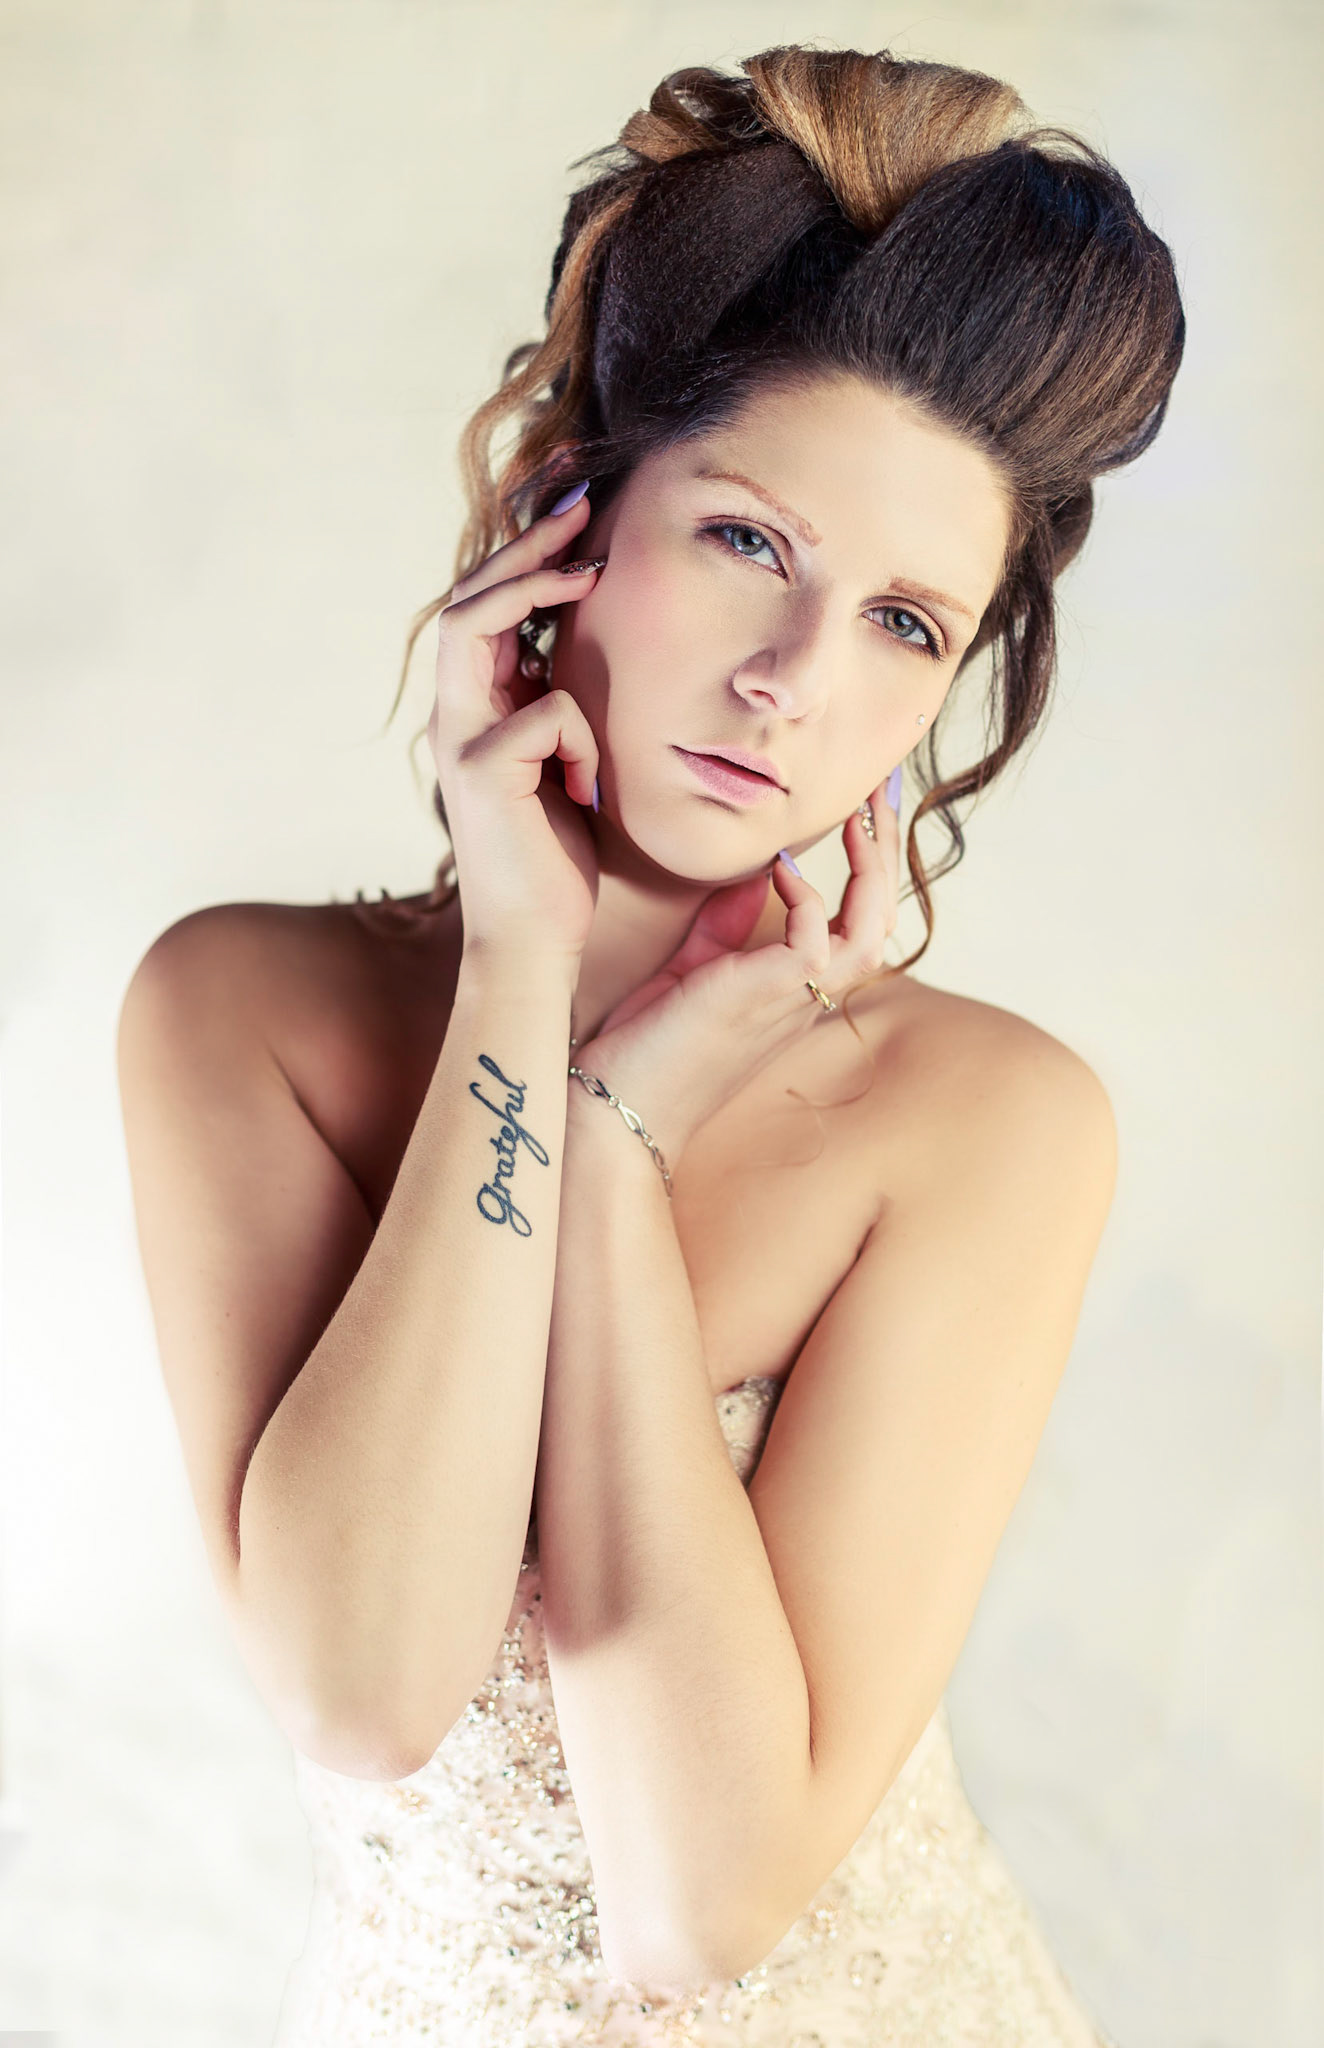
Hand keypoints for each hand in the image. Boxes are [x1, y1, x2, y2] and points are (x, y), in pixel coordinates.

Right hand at [426, 487, 603, 965]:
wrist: (534, 942)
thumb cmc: (556, 861)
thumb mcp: (566, 768)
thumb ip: (559, 712)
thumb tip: (581, 655)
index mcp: (477, 711)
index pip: (487, 608)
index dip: (526, 555)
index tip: (578, 515)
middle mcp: (455, 716)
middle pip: (471, 596)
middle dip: (527, 543)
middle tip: (581, 506)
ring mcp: (460, 741)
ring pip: (477, 625)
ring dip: (535, 588)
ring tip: (588, 572)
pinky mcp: (480, 774)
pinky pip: (546, 714)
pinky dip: (582, 740)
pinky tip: (589, 788)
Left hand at [568, 783, 902, 1160]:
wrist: (616, 1108)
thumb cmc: (649, 1048)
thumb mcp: (692, 971)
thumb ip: (725, 926)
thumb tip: (752, 875)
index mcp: (795, 990)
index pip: (860, 923)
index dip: (871, 866)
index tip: (865, 809)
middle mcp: (806, 997)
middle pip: (880, 919)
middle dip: (886, 851)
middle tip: (881, 790)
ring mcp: (790, 1001)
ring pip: (870, 933)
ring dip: (871, 869)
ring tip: (859, 816)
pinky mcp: (762, 998)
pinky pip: (814, 941)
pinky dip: (806, 896)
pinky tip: (780, 867)